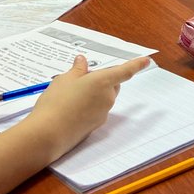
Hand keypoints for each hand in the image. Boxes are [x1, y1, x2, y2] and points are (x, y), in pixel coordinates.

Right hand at [30, 55, 150, 160]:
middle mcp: (107, 97)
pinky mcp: (95, 125)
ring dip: (93, 93)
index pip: (125, 71)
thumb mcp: (64, 79)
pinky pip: (96, 110)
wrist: (48, 134)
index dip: (136, 64)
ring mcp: (103, 113)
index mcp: (103, 82)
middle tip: (81, 77)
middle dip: (101, 79)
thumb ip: (77, 70)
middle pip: (112, 84)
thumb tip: (82, 62)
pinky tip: (71, 107)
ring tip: (70, 94)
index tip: (146, 60)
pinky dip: (89, 106)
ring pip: (103, 97)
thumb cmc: (56, 102)